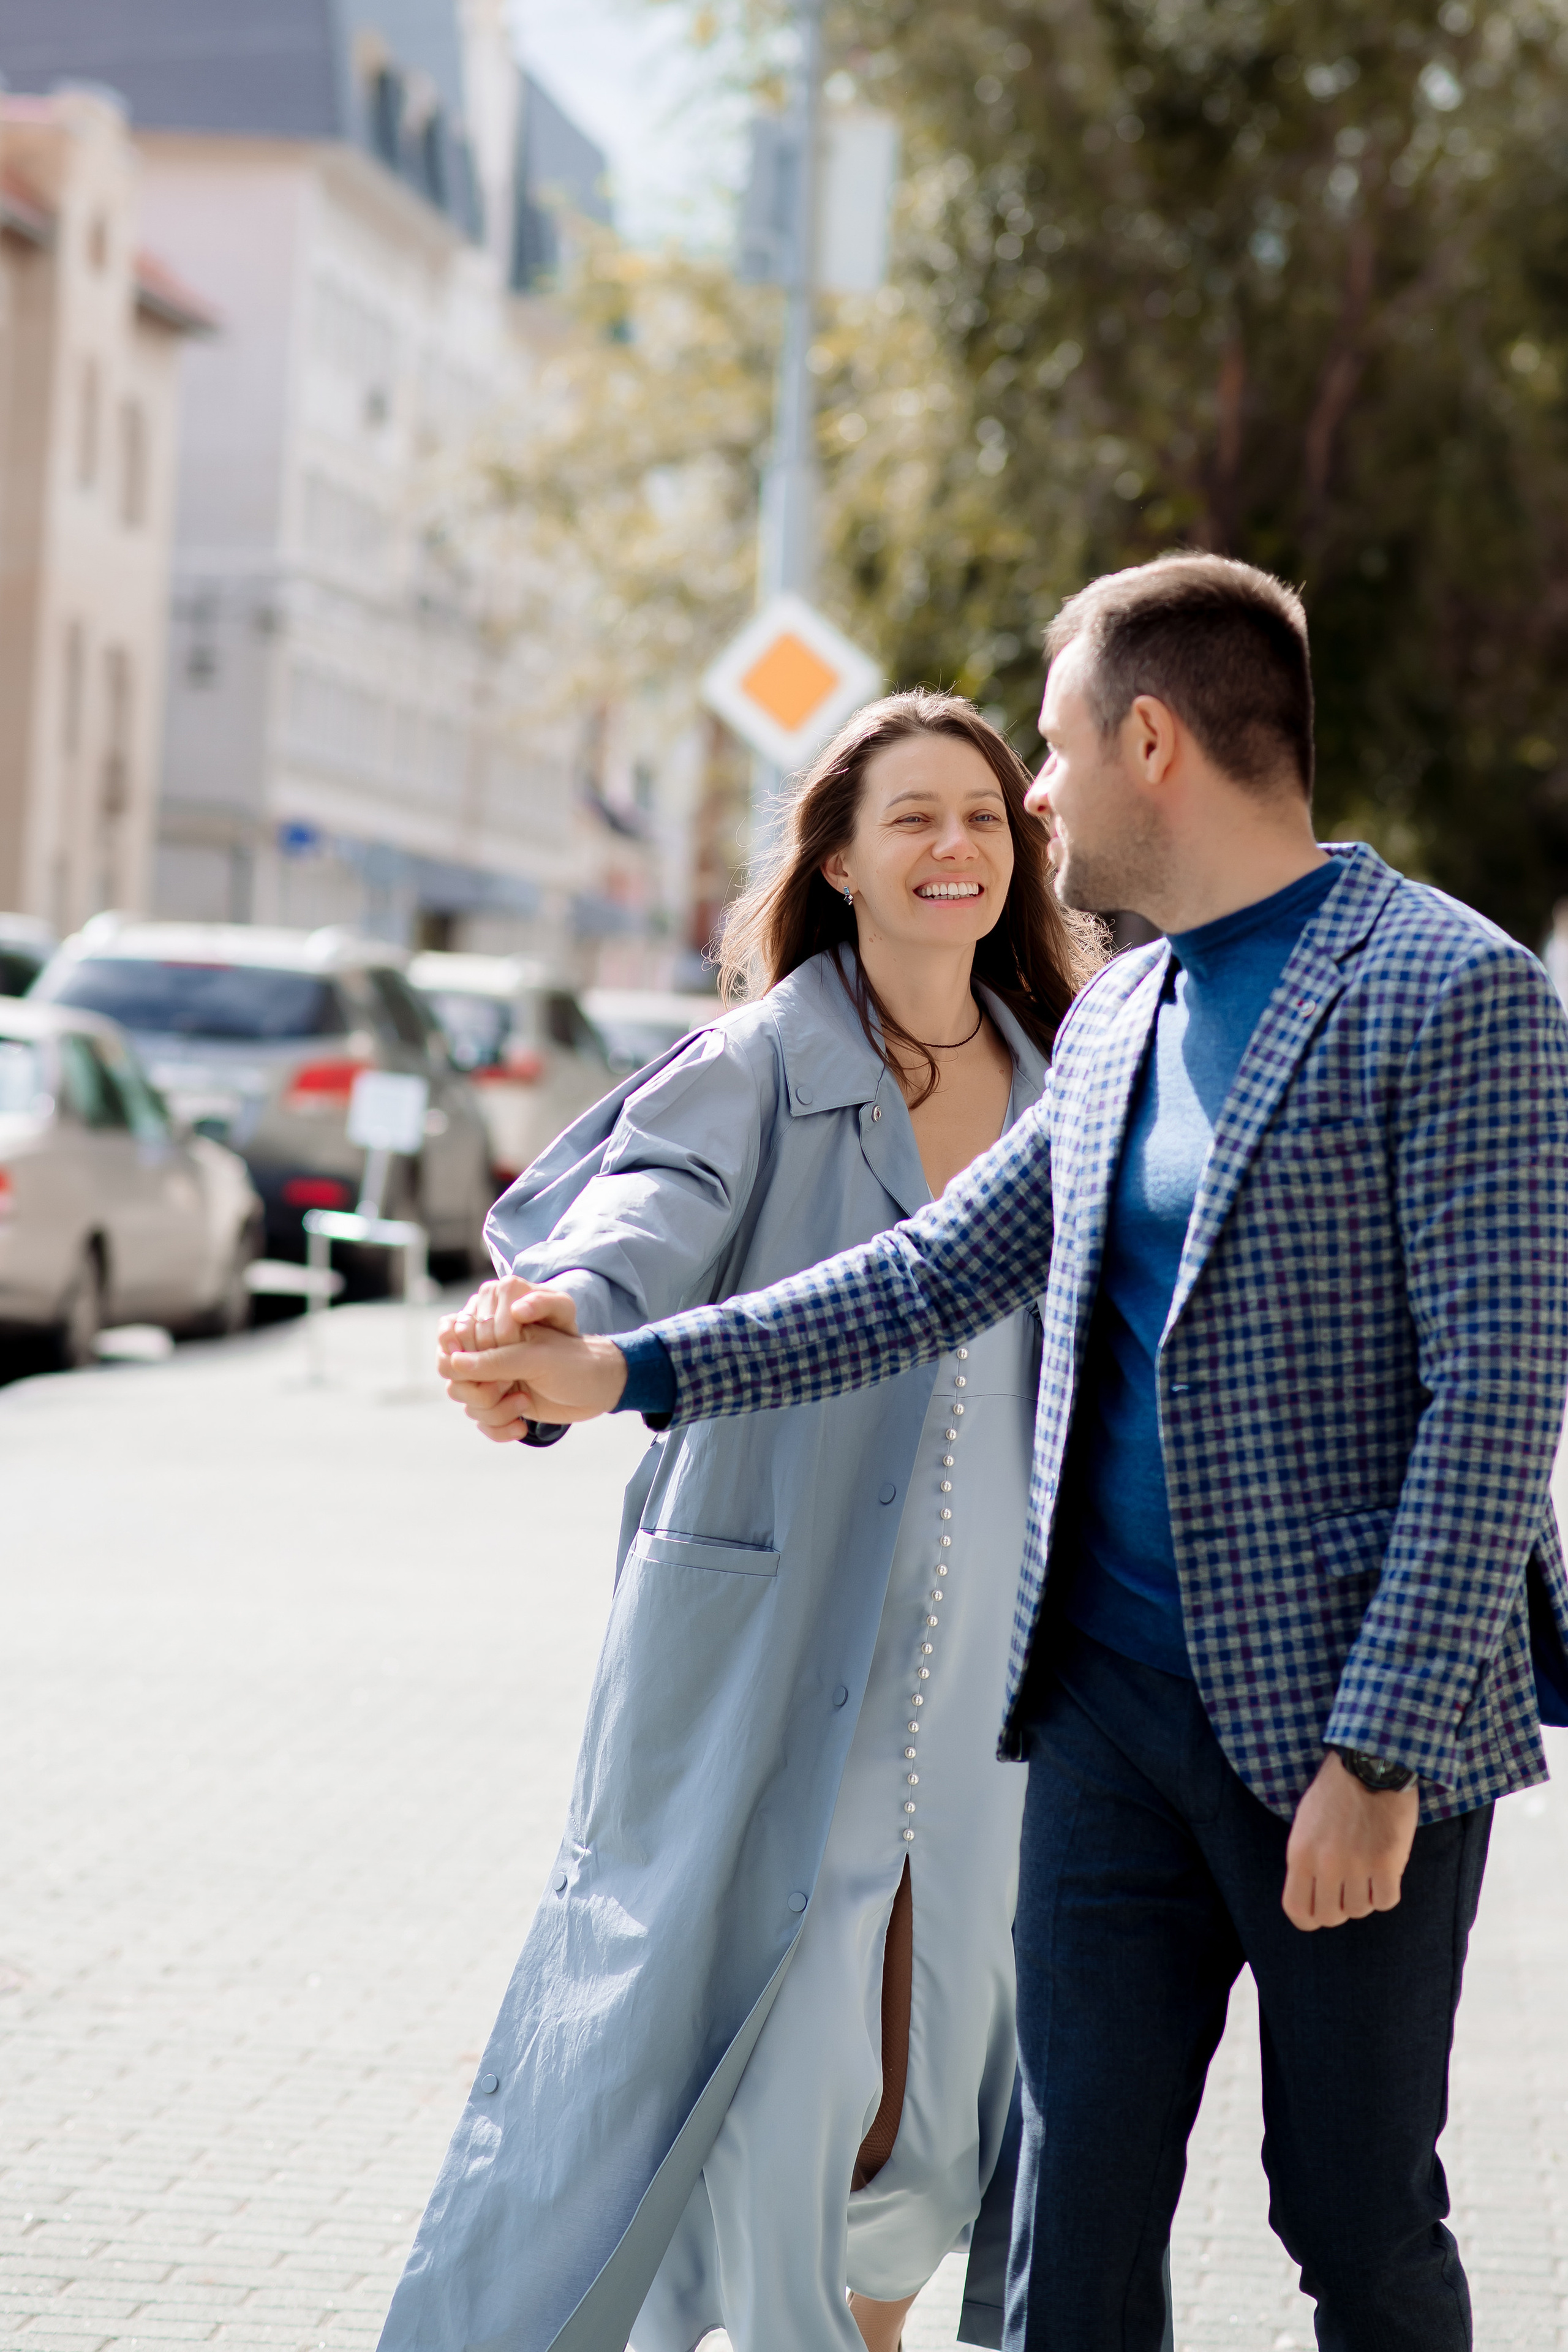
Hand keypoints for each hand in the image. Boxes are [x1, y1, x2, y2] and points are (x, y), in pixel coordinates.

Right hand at [437, 1275, 626, 1433]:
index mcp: (494, 1318)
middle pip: (450, 1370)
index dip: (472, 1359)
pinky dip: (497, 1427)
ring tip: (523, 1403)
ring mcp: (490, 1371)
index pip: (452, 1336)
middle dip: (481, 1388)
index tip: (502, 1370)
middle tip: (510, 1387)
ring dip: (492, 1410)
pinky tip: (520, 1426)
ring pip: (462, 1397)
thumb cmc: (575, 1360)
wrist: (600, 1386)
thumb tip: (455, 1361)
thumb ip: (496, 1358)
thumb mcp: (538, 1357)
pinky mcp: (496, 1398)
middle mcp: (486, 1344)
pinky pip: (477, 1418)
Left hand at [1281, 1752, 1419, 1931]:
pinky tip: (1385, 1872)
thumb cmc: (1336, 1791)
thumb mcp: (1305, 1824)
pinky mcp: (1387, 1863)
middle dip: (1340, 1908)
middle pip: (1331, 1916)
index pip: (1298, 1910)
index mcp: (1300, 1853)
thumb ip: (1306, 1860)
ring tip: (1367, 1870)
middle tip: (1348, 1888)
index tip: (1321, 1910)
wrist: (1371, 1764)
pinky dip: (1386, 1892)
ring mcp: (1357, 1865)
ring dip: (1364, 1896)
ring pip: (1360, 1910)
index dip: (1310, 1918)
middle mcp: (1326, 1864)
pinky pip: (1385, 1901)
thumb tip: (1312, 1895)